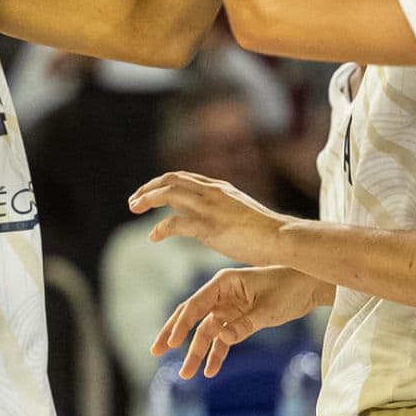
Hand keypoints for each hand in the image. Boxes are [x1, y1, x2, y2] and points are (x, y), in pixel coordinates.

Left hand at [128, 170, 284, 265]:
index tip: (148, 192)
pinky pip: (175, 223)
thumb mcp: (238, 212)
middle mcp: (211, 192)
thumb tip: (206, 221)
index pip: (182, 177)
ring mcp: (210, 207)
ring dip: (146, 199)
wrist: (282, 239)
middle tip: (133, 201)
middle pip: (170, 180)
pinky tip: (154, 236)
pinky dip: (160, 228)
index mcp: (219, 188)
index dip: (161, 183)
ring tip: (134, 207)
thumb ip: (221, 210)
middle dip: (148, 188)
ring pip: (168, 193)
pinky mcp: (209, 226)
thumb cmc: (265, 232)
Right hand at [151, 266, 322, 378]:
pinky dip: (217, 354)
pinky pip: (224, 339)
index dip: (181, 325)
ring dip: (196, 352)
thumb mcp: (268, 309)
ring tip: (186, 374)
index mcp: (223, 283)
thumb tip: (220, 339)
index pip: (195, 305)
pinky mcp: (239, 319)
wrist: (309, 285)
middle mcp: (221, 295)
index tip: (171, 343)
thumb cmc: (288, 289)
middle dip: (174, 335)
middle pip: (191, 316)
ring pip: (206, 332)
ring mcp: (228, 308)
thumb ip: (244, 324)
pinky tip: (210, 371)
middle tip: (155, 350)